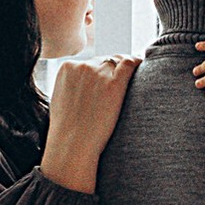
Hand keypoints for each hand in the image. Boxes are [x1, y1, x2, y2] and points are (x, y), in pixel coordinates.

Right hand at [38, 55, 136, 192]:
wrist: (73, 144)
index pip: (91, 61)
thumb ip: (72, 85)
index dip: (103, 69)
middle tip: (125, 78)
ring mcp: (98, 73)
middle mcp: (82, 66)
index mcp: (67, 68)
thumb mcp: (62, 98)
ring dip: (126, 67)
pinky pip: (129, 64)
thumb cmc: (68, 128)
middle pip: (105, 60)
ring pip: (118, 61)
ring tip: (135, 74)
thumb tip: (85, 84)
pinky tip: (142, 66)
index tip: (112, 75)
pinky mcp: (114, 83)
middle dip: (114, 69)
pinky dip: (137, 62)